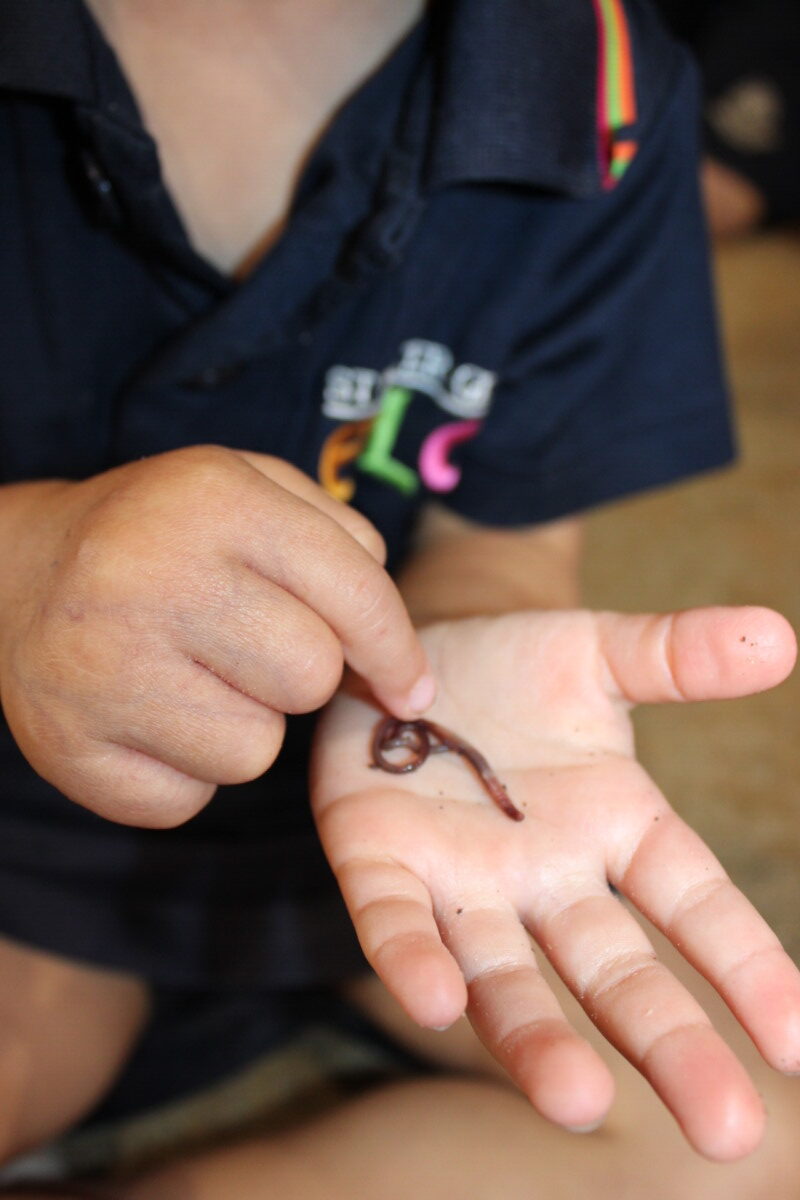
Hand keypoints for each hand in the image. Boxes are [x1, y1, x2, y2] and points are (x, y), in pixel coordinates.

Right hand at [0, 446, 431, 824]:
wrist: (15, 573)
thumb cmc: (161, 535)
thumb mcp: (248, 489)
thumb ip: (340, 540)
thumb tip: (399, 657)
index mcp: (215, 500)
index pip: (357, 594)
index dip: (396, 651)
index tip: (408, 686)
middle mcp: (152, 577)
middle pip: (310, 677)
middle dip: (300, 674)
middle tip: (247, 647)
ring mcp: (101, 667)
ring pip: (254, 751)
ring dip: (241, 725)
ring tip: (188, 676)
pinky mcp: (68, 747)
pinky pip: (188, 799)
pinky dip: (183, 771)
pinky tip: (146, 716)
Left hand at [311, 606, 799, 1160]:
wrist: (409, 652)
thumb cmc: (513, 665)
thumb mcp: (598, 651)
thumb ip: (676, 655)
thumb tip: (775, 637)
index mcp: (613, 825)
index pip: (692, 902)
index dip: (744, 966)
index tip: (796, 1044)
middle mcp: (544, 874)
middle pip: (613, 968)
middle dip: (667, 1042)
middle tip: (727, 1129)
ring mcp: (460, 877)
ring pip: (505, 975)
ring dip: (538, 1038)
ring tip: (576, 1101)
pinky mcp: (377, 860)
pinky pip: (395, 921)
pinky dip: (413, 961)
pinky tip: (437, 1001)